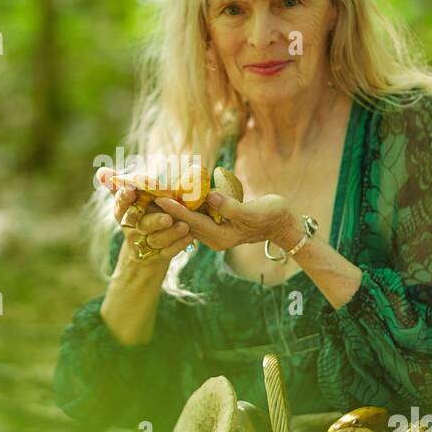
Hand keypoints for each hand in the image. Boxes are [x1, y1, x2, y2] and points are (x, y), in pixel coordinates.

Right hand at [95, 167, 192, 269]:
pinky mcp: (159, 256)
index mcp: (123, 214)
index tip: (132, 188)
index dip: (125, 198)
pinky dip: (179, 245)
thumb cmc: (138, 214)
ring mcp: (146, 244)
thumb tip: (100, 172)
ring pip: (157, 240)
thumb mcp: (128, 200)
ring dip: (170, 234)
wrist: (143, 250)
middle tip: (167, 217)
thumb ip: (117, 184)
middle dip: (154, 221)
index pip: (121, 206)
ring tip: (184, 226)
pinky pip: (169, 252)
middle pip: (142, 225)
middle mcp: (134, 229)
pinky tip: (190, 237)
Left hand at [155, 189, 296, 252]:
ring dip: (173, 207)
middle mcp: (213, 237)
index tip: (159, 198)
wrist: (283, 223)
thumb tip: (210, 197)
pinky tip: (173, 193)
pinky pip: (195, 215)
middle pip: (184, 223)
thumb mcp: (254, 211)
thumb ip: (231, 207)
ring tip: (153, 193)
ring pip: (188, 219)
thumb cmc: (272, 216)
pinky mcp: (216, 224)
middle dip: (167, 210)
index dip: (176, 209)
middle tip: (148, 195)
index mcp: (221, 237)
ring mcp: (214, 232)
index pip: (192, 222)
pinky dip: (184, 205)